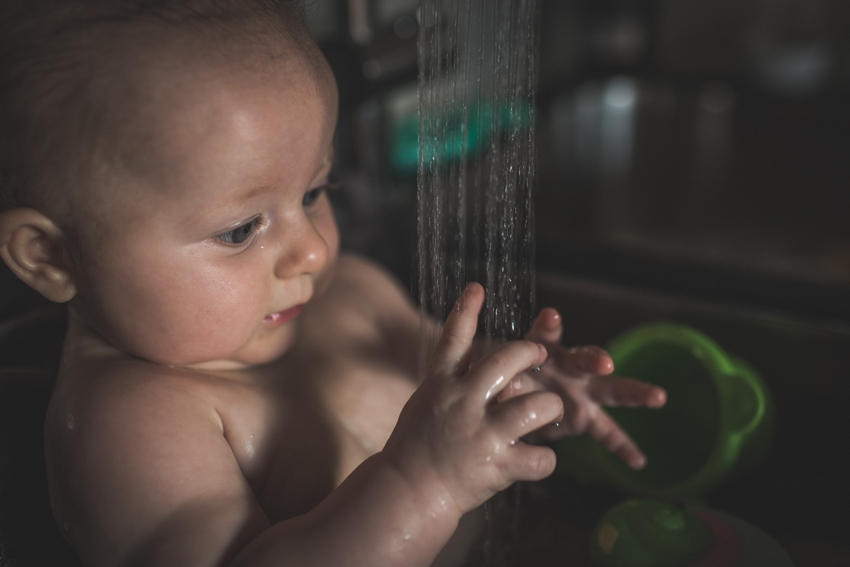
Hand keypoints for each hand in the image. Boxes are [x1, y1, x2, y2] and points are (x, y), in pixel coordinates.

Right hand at [383, 283, 563, 516]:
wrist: (407, 492)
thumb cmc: (417, 445)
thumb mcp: (427, 401)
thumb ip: (451, 379)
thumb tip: (472, 354)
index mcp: (441, 385)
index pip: (453, 340)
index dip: (466, 311)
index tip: (477, 287)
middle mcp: (461, 403)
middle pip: (506, 361)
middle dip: (530, 353)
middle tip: (540, 354)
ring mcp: (481, 434)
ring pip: (537, 406)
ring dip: (550, 407)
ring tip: (550, 412)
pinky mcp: (498, 465)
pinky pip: (541, 458)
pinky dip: (545, 459)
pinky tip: (537, 459)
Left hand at [498, 308, 665, 469]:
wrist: (512, 404)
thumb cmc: (505, 381)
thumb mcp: (498, 379)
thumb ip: (502, 382)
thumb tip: (501, 389)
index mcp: (543, 350)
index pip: (545, 335)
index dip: (548, 326)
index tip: (551, 317)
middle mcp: (568, 368)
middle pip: (586, 359)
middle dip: (596, 358)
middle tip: (605, 362)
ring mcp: (582, 392)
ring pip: (611, 389)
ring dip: (633, 392)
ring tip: (657, 396)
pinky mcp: (586, 418)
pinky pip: (607, 432)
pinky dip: (621, 446)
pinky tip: (638, 460)